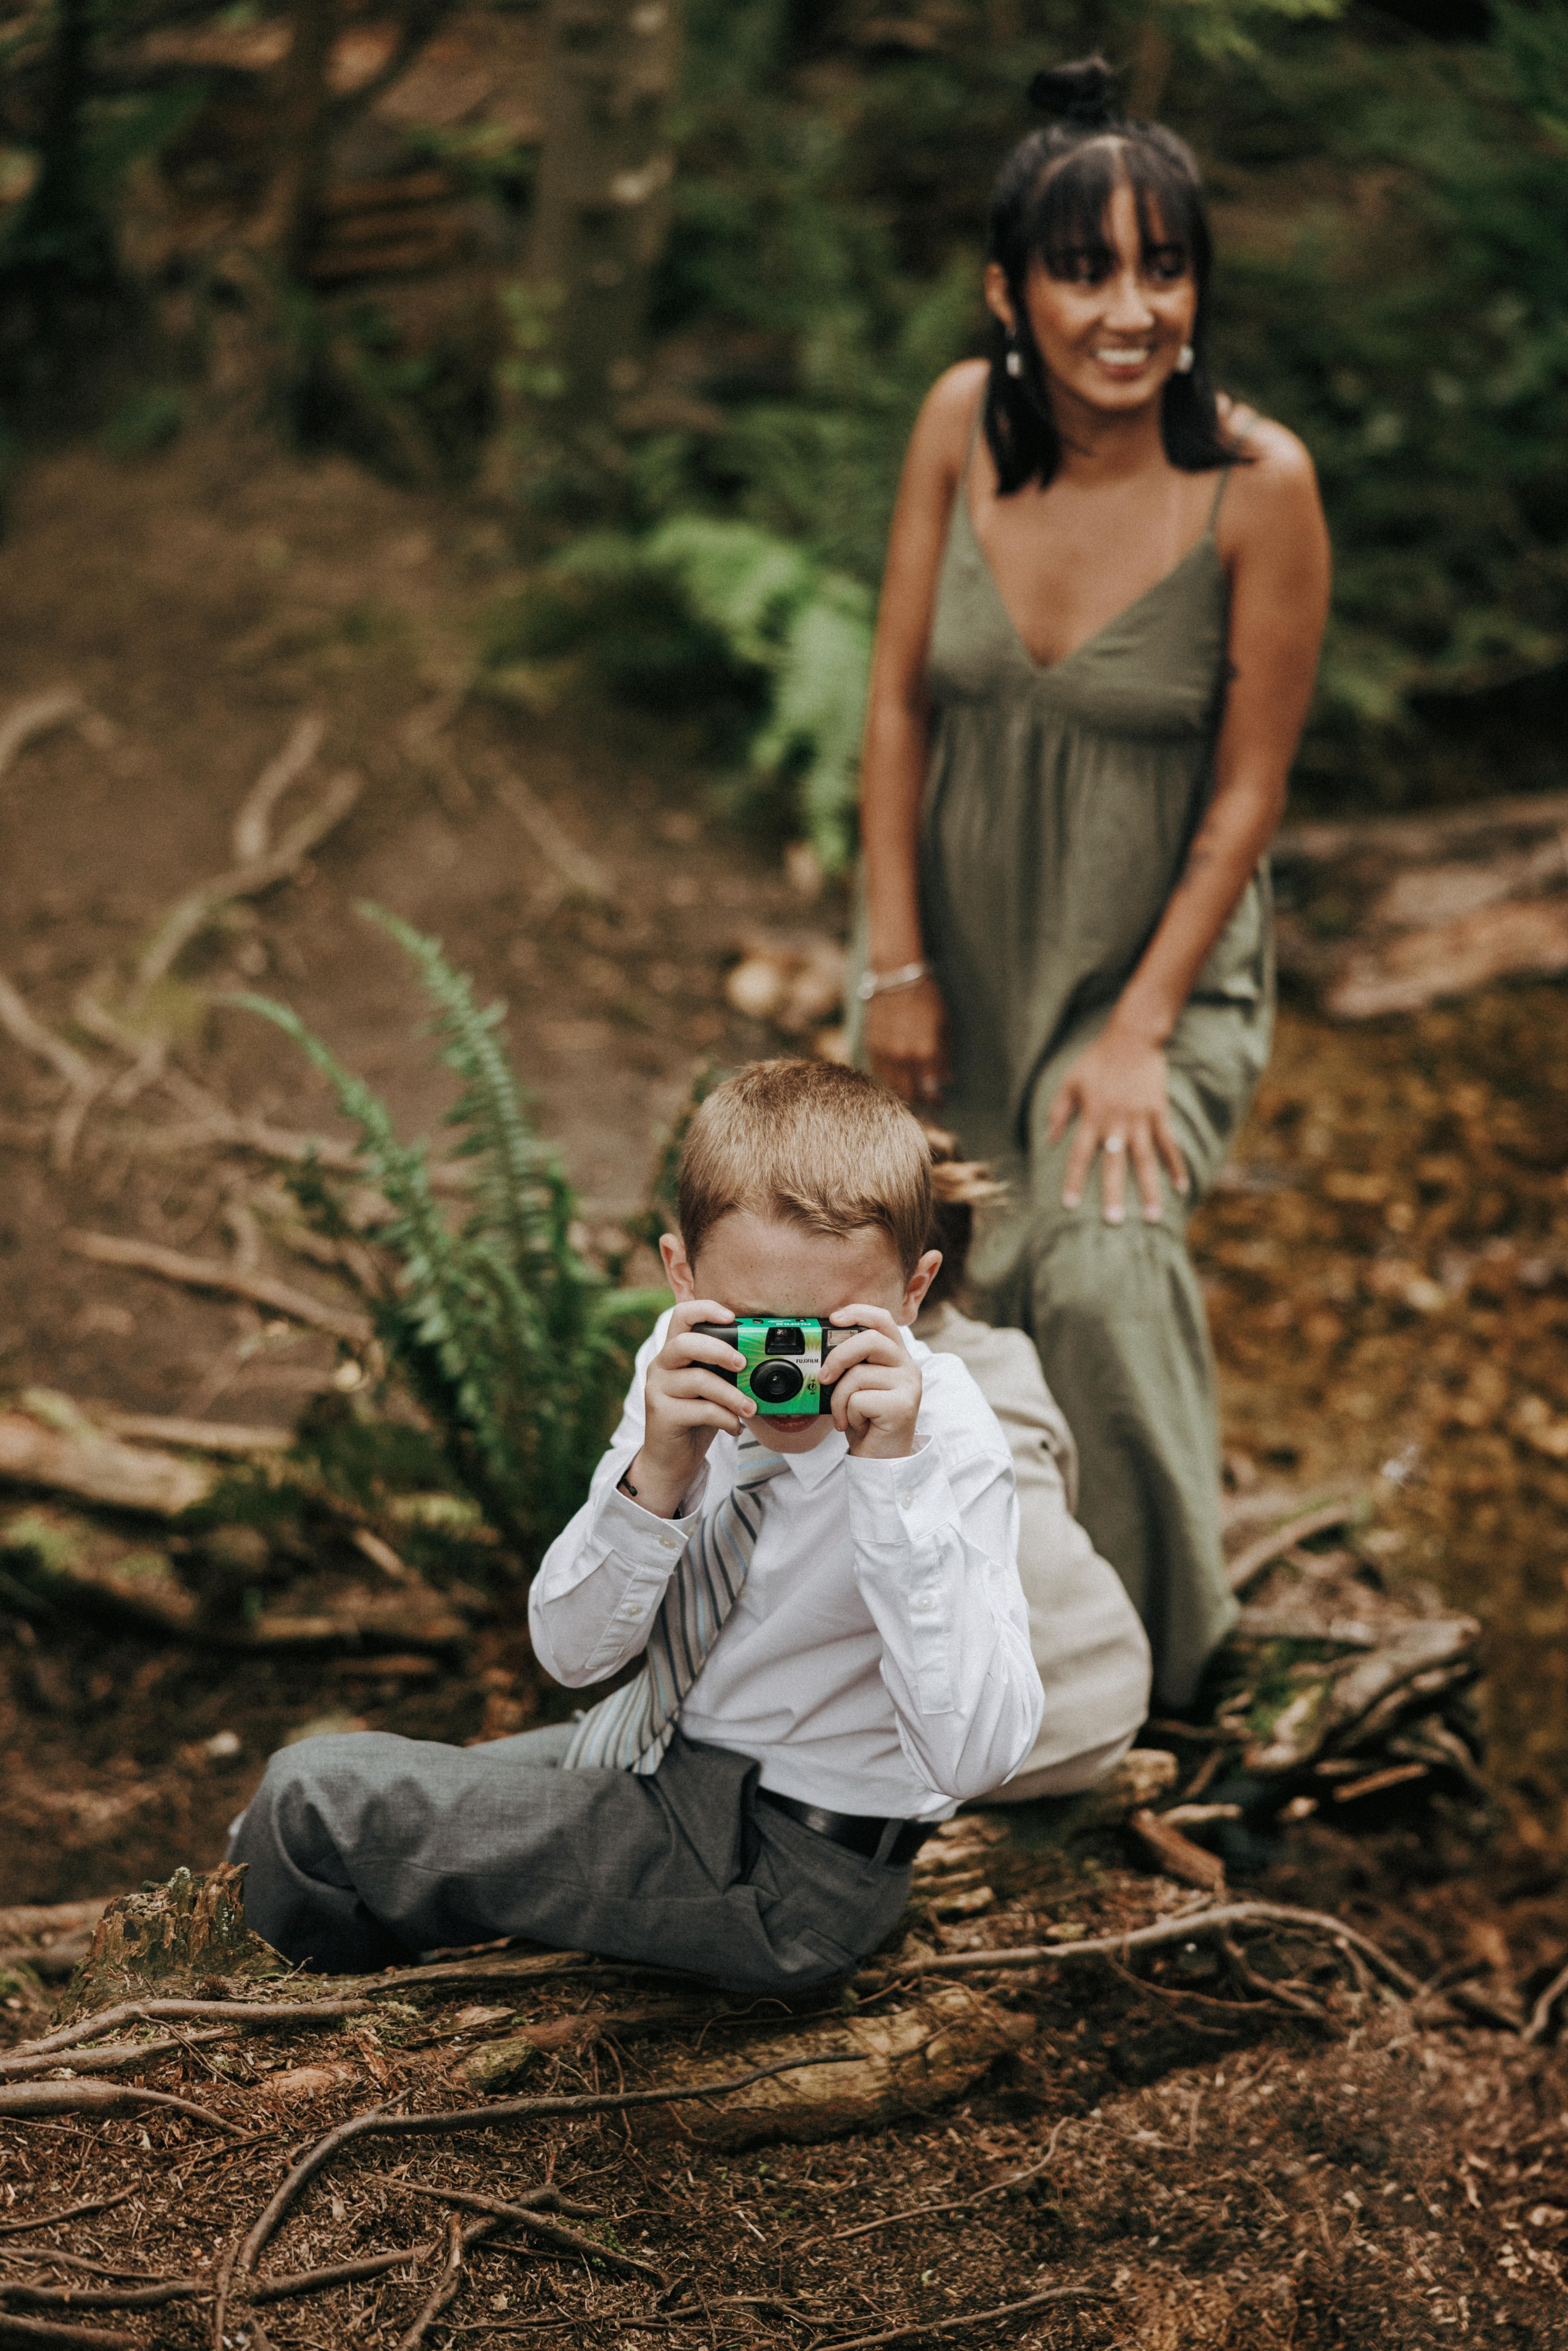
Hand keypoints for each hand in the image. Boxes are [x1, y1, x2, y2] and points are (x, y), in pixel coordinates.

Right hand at [626, 1302, 751, 1516]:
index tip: (731, 1317)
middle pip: (685, 1343)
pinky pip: (700, 1410)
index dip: (705, 1310)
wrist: (670, 1460)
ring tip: (750, 1409)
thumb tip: (765, 1362)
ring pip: (698, 1380)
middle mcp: (661, 1366)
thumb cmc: (695, 1418)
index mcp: (674, 1352)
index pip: (681, 1316)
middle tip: (743, 1364)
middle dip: (720, 1350)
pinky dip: (725, 1418)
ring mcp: (657, 1389)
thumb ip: (725, 1372)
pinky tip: (734, 1427)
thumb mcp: (712, 1389)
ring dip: (732, 1394)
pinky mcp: (661, 1414)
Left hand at [822, 1306, 922, 1458]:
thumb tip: (820, 1351)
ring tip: (845, 1415)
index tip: (833, 1318)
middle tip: (823, 1377)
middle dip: (838, 1357)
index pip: (882, 1320)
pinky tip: (857, 1424)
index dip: (858, 1312)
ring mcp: (908, 1385)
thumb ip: (850, 1365)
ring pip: (858, 1374)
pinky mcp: (903, 1406)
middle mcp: (908, 1366)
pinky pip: (859, 1399)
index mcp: (896, 1356)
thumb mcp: (856, 1386)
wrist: (880, 1459)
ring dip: (839, 1398)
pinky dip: (848, 1414)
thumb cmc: (866, 1420)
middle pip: (869, 1340)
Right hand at [864, 975, 948, 1108]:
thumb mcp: (944, 1024)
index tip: (940, 1102)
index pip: (931, 1089)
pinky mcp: (871, 1047)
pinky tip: (896, 1077)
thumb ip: (944, 1054)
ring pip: (892, 1086)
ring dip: (903, 1092)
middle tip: (926, 1100)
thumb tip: (945, 1079)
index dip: (936, 1099)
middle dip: (920, 1100)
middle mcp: (904, 1057)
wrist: (895, 977)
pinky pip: (879, 1073)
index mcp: (926, 1052)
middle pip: (910, 1093)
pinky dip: (888, 1079)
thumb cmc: (926, 997)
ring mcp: (885, 1054)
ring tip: (911, 1091)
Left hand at [1047, 1026, 1188, 1223]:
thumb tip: (1050, 1140)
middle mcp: (1116, 1123)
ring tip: (1155, 1216)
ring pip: (1145, 1160)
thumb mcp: (1070, 1082)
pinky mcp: (1159, 1113)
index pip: (1078, 1156)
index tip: (1069, 1205)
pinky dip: (1175, 1165)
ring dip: (1150, 1189)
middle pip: (1113, 1165)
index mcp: (1092, 1118)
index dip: (1073, 1180)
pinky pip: (1168, 1144)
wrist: (1132, 1039)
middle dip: (1113, 1194)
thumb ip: (1058, 1112)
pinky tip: (1181, 1187)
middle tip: (1115, 1222)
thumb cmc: (1096, 1061)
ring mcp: (1140, 1120)